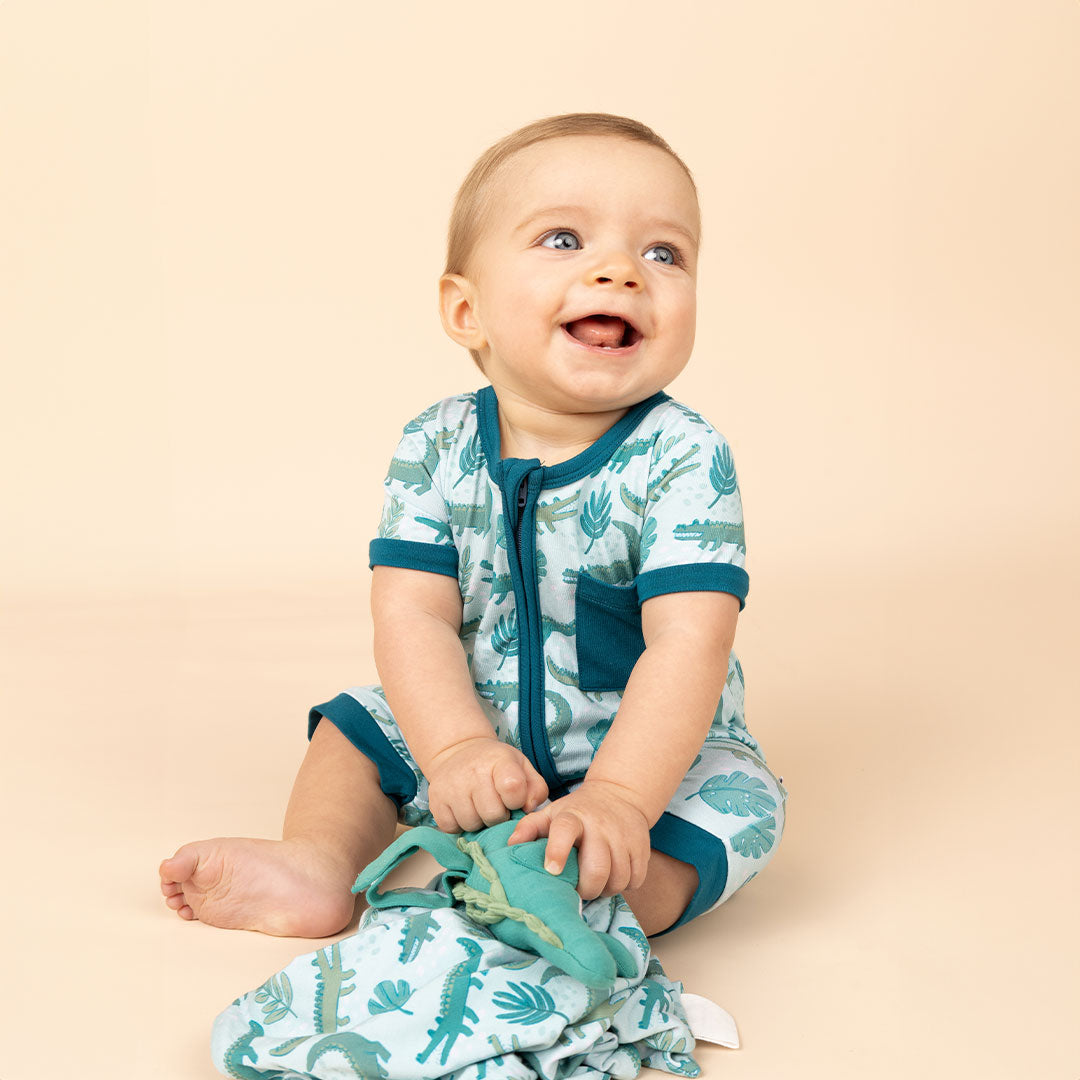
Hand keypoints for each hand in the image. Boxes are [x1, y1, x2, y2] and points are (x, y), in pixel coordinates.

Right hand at [425, 736, 549, 833]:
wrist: (459, 752)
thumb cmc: (496, 765)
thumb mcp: (522, 767)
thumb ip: (536, 789)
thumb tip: (529, 809)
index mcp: (499, 760)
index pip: (513, 788)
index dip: (516, 801)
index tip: (513, 798)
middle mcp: (472, 771)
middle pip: (493, 815)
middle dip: (499, 816)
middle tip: (496, 805)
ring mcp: (451, 786)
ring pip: (472, 824)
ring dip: (479, 822)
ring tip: (480, 807)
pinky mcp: (435, 801)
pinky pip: (452, 828)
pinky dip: (460, 825)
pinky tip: (465, 810)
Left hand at [505, 779, 650, 901]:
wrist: (619, 794)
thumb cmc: (577, 812)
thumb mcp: (552, 813)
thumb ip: (529, 827)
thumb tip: (509, 845)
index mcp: (573, 816)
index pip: (566, 830)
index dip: (558, 851)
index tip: (552, 870)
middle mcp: (600, 825)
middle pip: (597, 868)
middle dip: (586, 888)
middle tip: (579, 888)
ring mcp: (624, 836)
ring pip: (618, 879)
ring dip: (606, 889)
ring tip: (596, 882)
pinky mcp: (642, 847)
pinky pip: (635, 880)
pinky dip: (624, 885)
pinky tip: (614, 876)